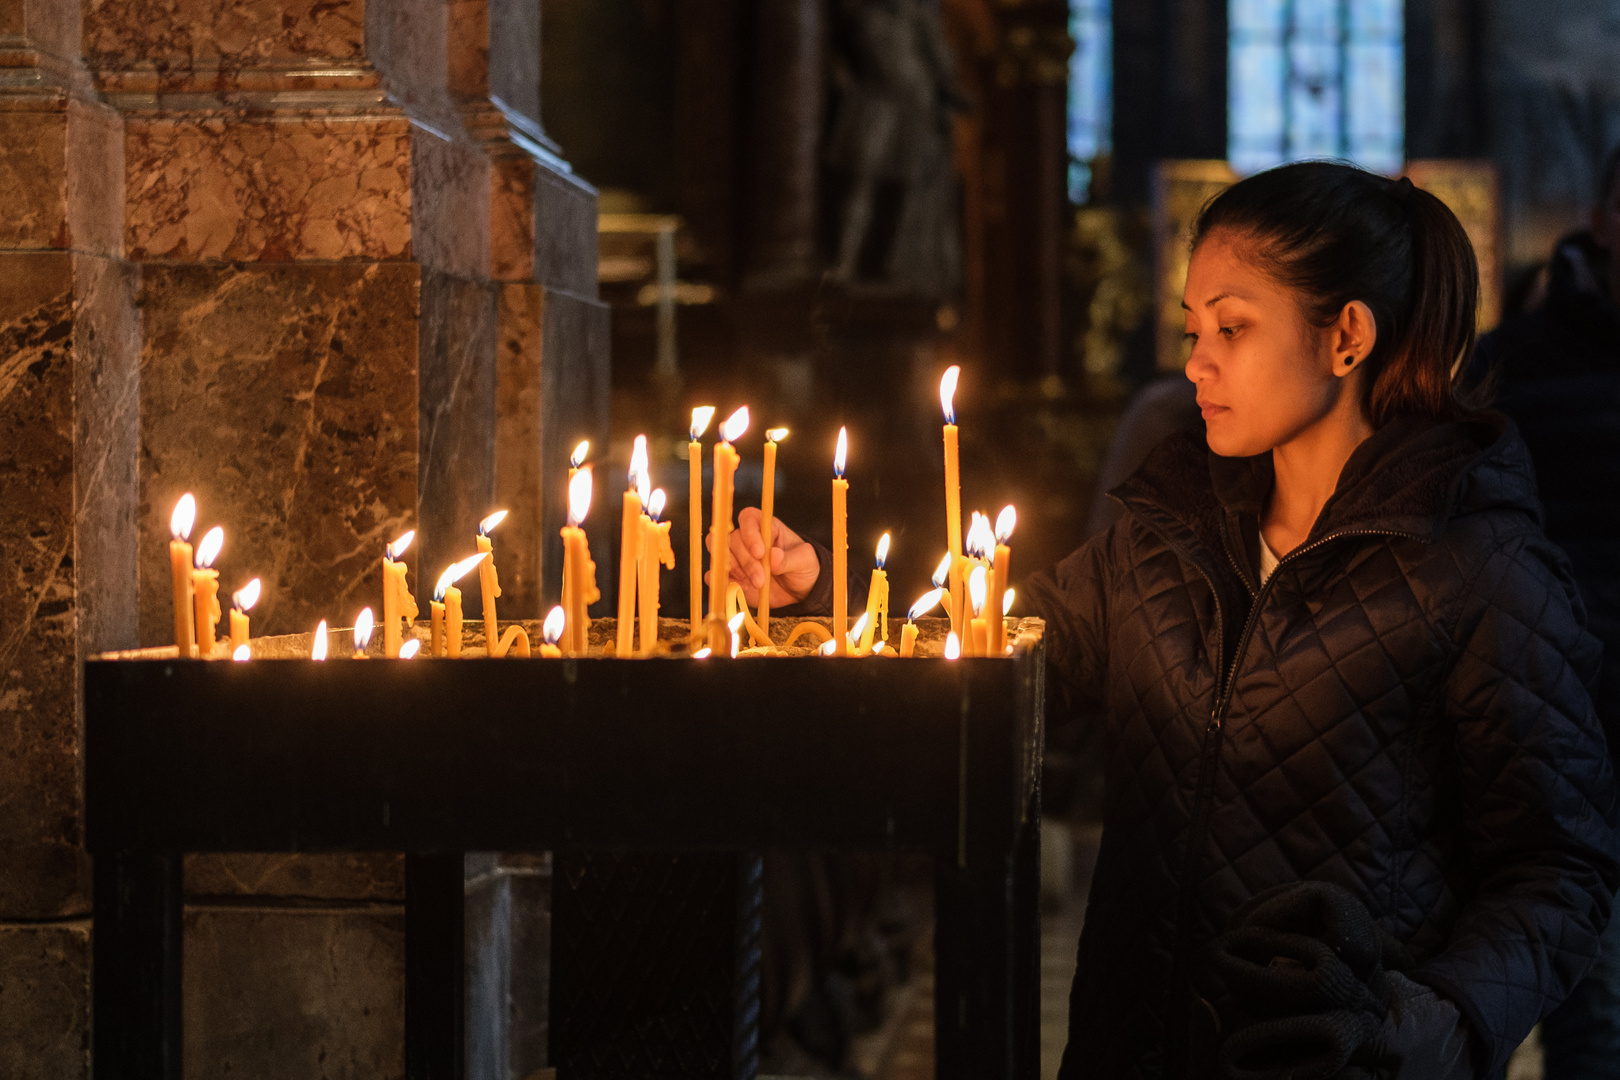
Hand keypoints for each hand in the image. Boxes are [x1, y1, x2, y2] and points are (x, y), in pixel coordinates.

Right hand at [706, 507, 820, 607]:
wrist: (799, 591)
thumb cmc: (803, 567)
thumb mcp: (805, 560)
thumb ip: (790, 558)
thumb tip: (774, 556)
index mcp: (766, 527)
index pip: (748, 518)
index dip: (750, 533)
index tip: (760, 553)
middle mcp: (746, 539)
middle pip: (731, 539)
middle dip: (746, 561)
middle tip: (761, 579)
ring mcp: (736, 558)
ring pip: (720, 555)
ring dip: (734, 571)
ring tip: (754, 584)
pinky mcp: (730, 577)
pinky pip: (715, 576)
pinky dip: (723, 582)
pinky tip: (739, 589)